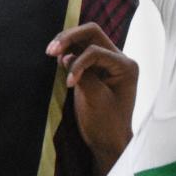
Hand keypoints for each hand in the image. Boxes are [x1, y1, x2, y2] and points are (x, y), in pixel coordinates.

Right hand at [47, 23, 138, 175]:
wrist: (108, 142)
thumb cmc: (106, 124)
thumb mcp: (95, 100)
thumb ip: (83, 75)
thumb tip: (66, 56)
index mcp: (125, 66)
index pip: (96, 51)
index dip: (78, 63)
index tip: (68, 84)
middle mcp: (118, 59)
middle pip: (92, 33)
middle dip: (69, 38)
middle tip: (50, 50)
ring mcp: (106, 62)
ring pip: (84, 39)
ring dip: (66, 42)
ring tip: (50, 52)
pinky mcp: (94, 68)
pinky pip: (79, 51)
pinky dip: (66, 52)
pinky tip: (56, 59)